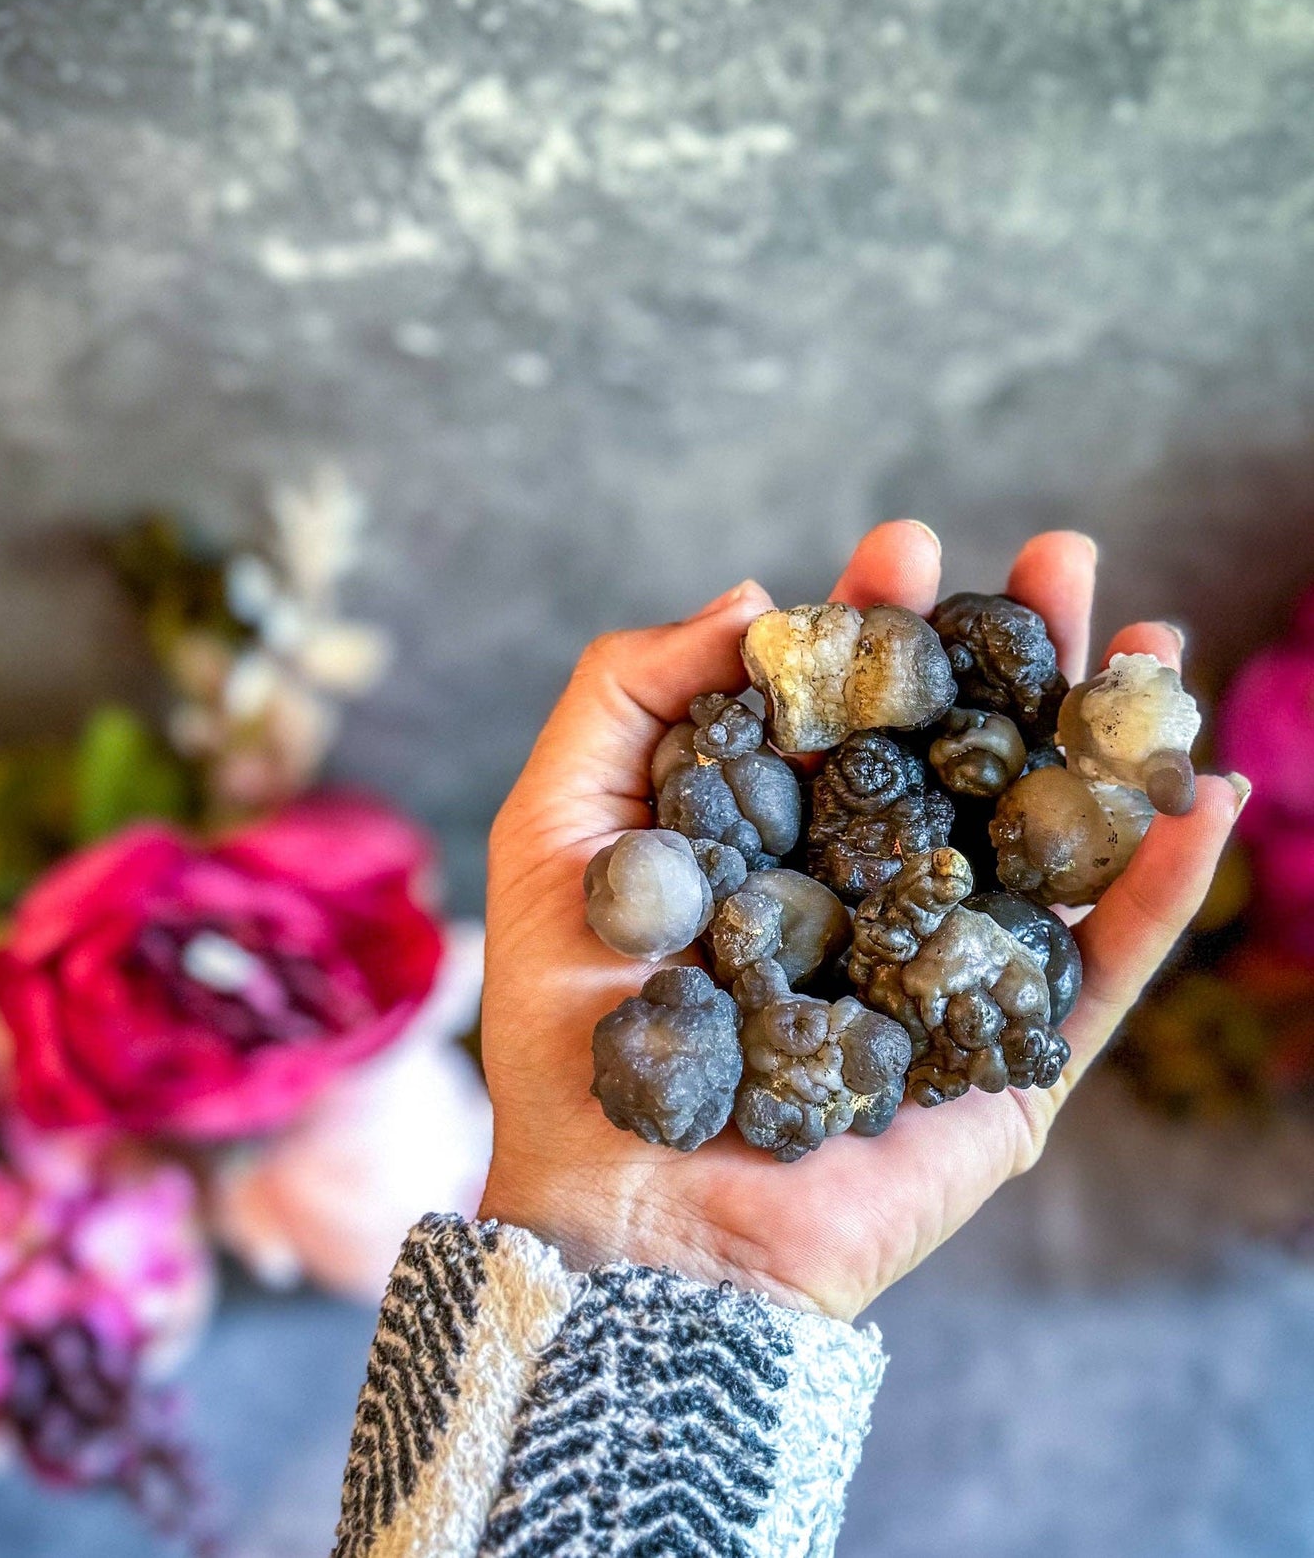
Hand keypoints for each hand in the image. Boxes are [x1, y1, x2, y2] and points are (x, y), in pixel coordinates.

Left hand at [477, 522, 1247, 1319]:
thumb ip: (628, 696)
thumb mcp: (558, 829)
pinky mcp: (1005, 1062)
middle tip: (1059, 558)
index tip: (903, 548)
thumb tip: (754, 597)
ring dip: (1109, 740)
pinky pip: (1102, 968)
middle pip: (963, 753)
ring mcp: (944, 973)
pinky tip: (1203, 795)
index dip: (881, 627)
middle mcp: (870, 891)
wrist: (620, 1211)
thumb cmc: (566, 1025)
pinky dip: (1162, 886)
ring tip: (1153, 643)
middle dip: (1014, 653)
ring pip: (1046, 838)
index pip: (849, 710)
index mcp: (776, 836)